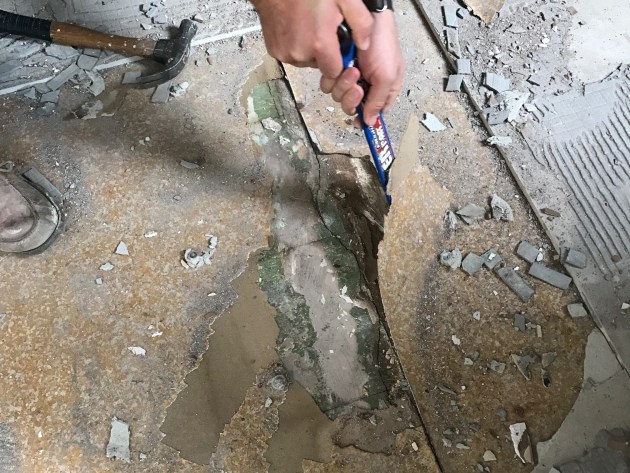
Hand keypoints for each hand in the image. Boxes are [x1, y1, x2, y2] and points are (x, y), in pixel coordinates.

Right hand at [253, 0, 373, 79]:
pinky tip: (298, 27)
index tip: (339, 47)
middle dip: (325, 52)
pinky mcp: (274, 50)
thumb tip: (365, 44)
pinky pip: (292, 54)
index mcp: (319, 43)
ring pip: (305, 61)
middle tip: (324, 28)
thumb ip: (361, 23)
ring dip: (310, 49)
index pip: (334, 72)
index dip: (339, 61)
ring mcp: (285, 52)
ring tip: (310, 25)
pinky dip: (297, 45)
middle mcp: (300, 52)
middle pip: (320, 66)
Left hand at [320, 11, 403, 125]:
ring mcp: (350, 77)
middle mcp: (366, 85)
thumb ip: (378, 101)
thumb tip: (372, 122)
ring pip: (338, 95)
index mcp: (383, 90)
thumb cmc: (383, 43)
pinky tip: (343, 64)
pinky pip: (329, 82)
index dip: (365, 119)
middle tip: (357, 85)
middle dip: (352, 98)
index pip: (372, 113)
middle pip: (351, 106)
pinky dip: (333, 76)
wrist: (368, 19)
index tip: (359, 124)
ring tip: (352, 69)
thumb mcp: (387, 76)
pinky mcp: (336, 68)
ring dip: (343, 84)